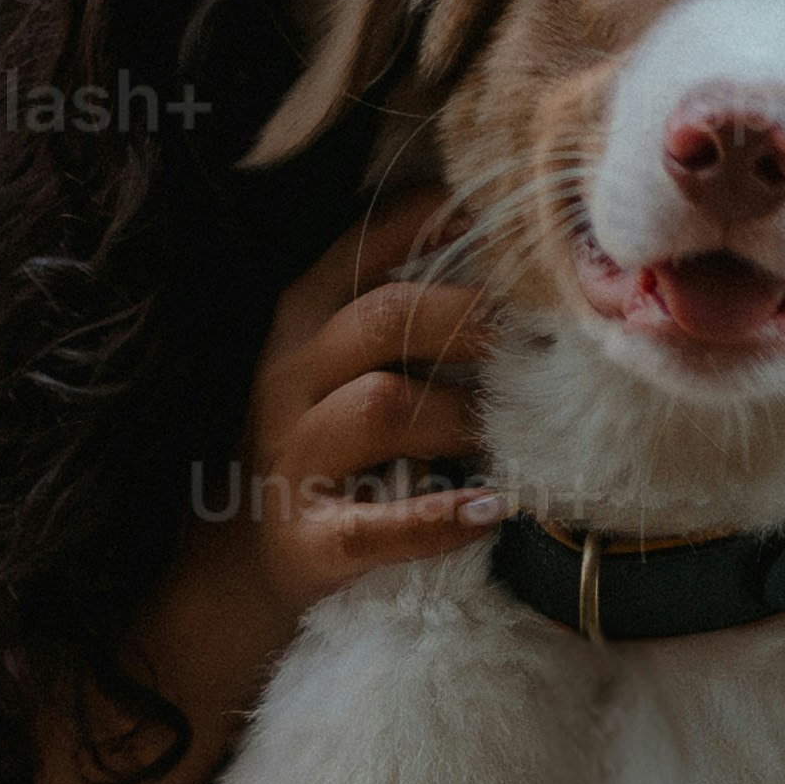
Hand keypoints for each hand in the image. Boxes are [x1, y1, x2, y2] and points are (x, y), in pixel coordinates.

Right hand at [202, 180, 503, 651]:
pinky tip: (489, 509)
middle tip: (536, 337)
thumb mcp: (344, 362)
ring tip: (513, 432)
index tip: (502, 226)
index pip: (362, 247)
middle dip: (467, 318)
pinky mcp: (310, 539)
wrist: (248, 559)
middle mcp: (289, 377)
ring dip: (460, 415)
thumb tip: (511, 258)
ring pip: (383, 406)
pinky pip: (378, 524)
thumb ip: (407, 309)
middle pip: (383, 319)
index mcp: (302, 320)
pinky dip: (438, 518)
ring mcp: (294, 457)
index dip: (433, 224)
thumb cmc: (329, 440)